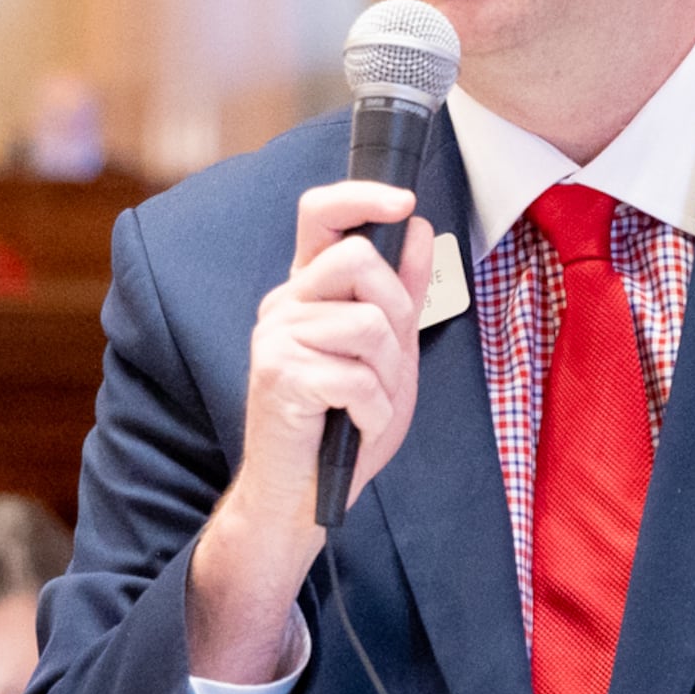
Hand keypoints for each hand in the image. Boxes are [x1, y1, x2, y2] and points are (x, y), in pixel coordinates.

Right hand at [187, 180, 434, 682]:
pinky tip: (356, 426)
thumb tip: (419, 228)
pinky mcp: (279, 375)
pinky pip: (358, 376)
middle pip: (359, 260)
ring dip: (388, 375)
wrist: (300, 499)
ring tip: (368, 404)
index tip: (404, 199)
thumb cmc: (342, 428)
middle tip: (387, 364)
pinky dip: (374, 410)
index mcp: (308, 291)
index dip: (362, 195)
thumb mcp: (389, 355)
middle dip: (396, 313)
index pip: (321, 215)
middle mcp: (284, 304)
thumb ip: (403, 293)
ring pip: (368, 323)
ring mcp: (275, 337)